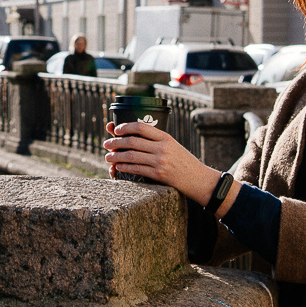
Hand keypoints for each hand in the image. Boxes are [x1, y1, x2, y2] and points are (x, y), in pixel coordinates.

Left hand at [102, 121, 223, 204]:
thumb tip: (135, 137)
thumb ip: (157, 141)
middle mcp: (162, 148)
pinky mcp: (159, 175)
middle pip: (133, 141)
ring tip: (108, 156)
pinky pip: (136, 169)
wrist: (199, 179)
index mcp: (166, 137)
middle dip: (116, 142)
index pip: (141, 127)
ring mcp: (160, 162)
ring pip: (131, 156)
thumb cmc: (184, 162)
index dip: (125, 126)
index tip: (116, 129)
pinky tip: (117, 166)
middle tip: (106, 144)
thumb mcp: (174, 146)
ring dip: (116, 156)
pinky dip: (124, 167)